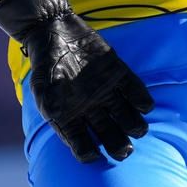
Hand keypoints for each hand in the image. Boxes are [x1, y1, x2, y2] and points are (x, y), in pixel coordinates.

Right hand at [0, 0, 153, 162]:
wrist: (53, 31)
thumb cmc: (45, 64)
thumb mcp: (42, 92)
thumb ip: (55, 114)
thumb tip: (69, 135)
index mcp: (72, 117)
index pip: (83, 146)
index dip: (90, 154)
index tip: (95, 155)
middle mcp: (92, 108)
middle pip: (110, 135)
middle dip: (119, 147)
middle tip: (125, 151)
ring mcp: (107, 91)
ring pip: (127, 117)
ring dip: (135, 126)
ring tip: (137, 129)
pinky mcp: (119, 74)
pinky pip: (135, 91)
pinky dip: (143, 100)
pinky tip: (143, 106)